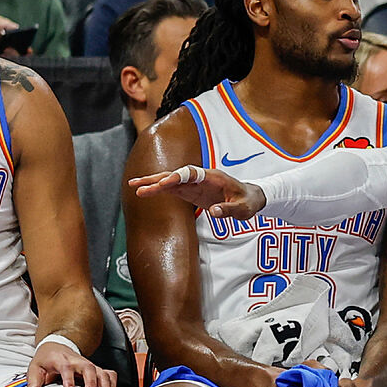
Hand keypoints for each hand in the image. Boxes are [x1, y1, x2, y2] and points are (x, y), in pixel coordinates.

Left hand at [25, 339, 115, 386]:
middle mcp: (78, 361)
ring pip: (102, 373)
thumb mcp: (35, 368)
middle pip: (89, 369)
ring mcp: (89, 365)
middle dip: (92, 384)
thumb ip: (33, 382)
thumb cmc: (46, 360)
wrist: (56, 347)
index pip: (66, 368)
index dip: (69, 379)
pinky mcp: (97, 369)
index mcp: (61, 360)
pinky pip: (110, 374)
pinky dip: (112, 384)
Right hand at [129, 165, 266, 219]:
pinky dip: (161, 190)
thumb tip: (213, 213)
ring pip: (172, 181)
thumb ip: (229, 210)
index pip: (191, 173)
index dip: (177, 177)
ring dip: (154, 184)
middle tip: (138, 185)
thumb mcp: (243, 209)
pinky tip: (148, 192)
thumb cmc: (248, 202)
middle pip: (176, 175)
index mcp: (213, 177)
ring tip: (135, 188)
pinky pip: (175, 189)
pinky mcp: (194, 192)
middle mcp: (202, 178)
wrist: (251, 198)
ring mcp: (196, 184)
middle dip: (157, 179)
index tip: (163, 182)